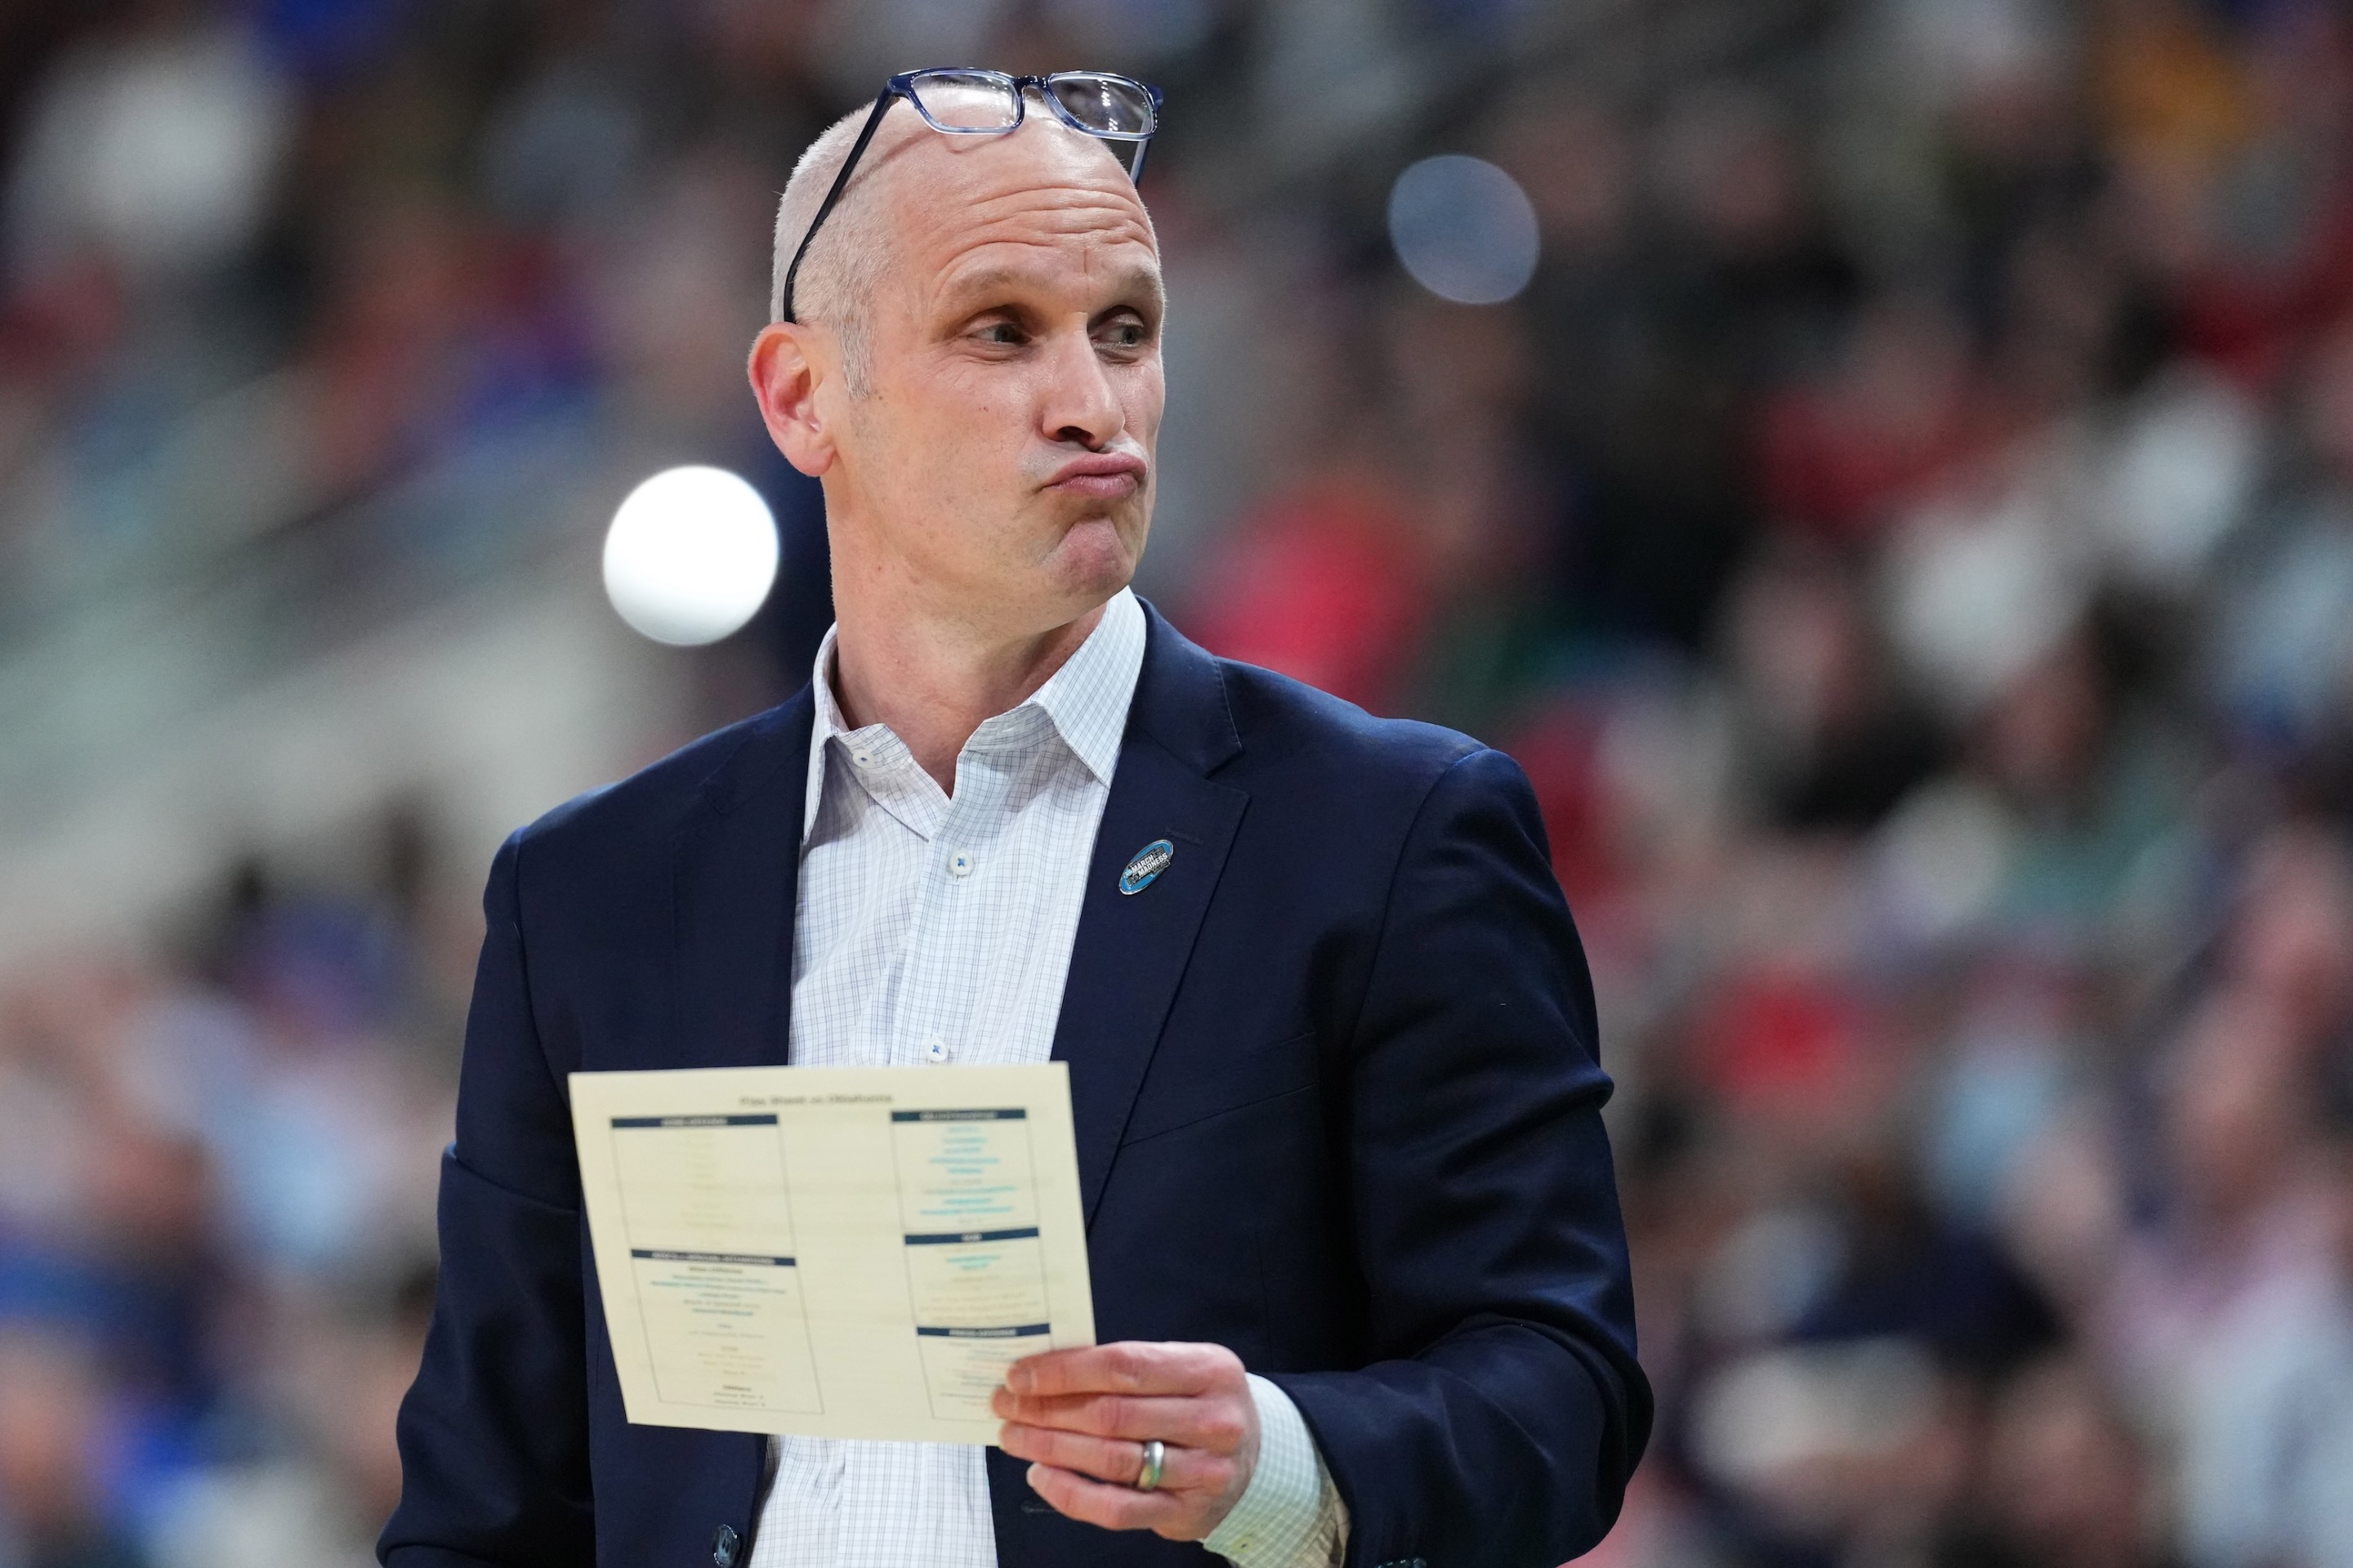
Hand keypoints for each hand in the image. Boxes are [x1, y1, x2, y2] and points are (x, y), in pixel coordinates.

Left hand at [992, 1341, 1257, 1539]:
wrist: (1254, 1457)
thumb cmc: (1200, 1403)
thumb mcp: (1183, 1367)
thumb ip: (1128, 1366)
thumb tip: (1045, 1369)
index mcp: (1209, 1370)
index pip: (1124, 1366)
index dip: (1065, 1371)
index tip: (1020, 1375)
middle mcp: (1212, 1421)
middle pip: (1111, 1414)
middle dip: (1047, 1410)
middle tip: (1006, 1405)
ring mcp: (1203, 1472)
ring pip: (1110, 1460)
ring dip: (1050, 1448)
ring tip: (1014, 1436)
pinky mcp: (1186, 1513)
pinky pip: (1116, 1509)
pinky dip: (1070, 1494)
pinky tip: (1041, 1476)